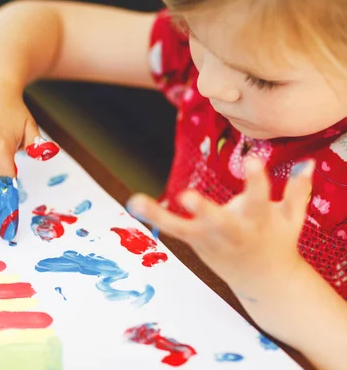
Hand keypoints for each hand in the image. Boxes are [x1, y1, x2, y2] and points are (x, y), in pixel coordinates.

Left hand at [127, 157, 314, 295]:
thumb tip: (307, 162)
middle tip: (187, 196)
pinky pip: (173, 229)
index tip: (253, 159)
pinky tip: (134, 202)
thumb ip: (298, 191)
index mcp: (259, 222)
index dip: (256, 181)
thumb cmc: (277, 240)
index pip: (260, 198)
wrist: (265, 281)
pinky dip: (155, 216)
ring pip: (183, 228)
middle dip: (204, 210)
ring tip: (137, 201)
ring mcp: (210, 240)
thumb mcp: (292, 218)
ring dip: (160, 216)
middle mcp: (232, 232)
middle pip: (218, 221)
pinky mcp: (196, 242)